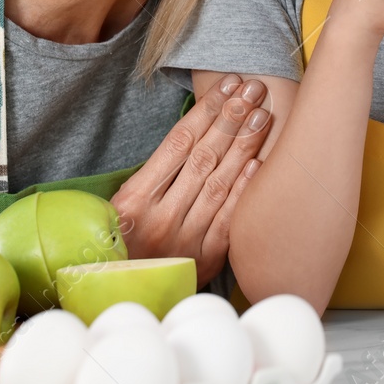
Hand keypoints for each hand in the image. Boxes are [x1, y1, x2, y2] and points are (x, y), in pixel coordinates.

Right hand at [111, 75, 271, 285]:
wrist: (124, 299)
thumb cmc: (122, 243)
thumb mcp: (121, 208)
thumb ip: (153, 176)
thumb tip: (196, 130)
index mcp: (134, 200)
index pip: (178, 142)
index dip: (208, 110)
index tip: (229, 84)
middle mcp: (160, 219)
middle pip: (204, 157)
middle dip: (232, 118)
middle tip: (254, 88)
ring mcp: (185, 240)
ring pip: (220, 183)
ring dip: (245, 145)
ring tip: (262, 115)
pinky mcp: (205, 260)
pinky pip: (230, 218)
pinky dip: (245, 188)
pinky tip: (260, 161)